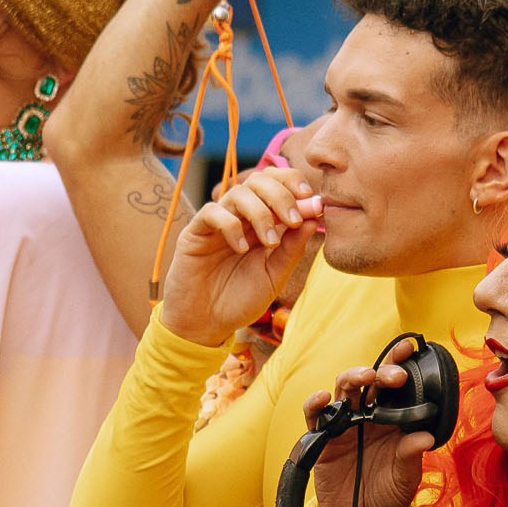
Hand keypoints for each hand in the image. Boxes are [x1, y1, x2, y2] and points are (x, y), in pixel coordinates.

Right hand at [157, 168, 322, 346]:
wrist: (207, 325)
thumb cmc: (241, 301)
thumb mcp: (274, 276)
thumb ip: (292, 249)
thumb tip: (313, 218)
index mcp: (262, 223)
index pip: (277, 185)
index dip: (294, 184)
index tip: (313, 202)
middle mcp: (240, 217)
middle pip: (259, 181)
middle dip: (281, 195)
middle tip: (293, 221)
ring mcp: (217, 223)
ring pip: (238, 192)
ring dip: (260, 213)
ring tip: (269, 242)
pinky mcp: (195, 233)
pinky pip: (212, 213)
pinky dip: (231, 225)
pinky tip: (241, 249)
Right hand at [301, 342, 434, 506]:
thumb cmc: (387, 496)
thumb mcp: (406, 478)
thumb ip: (411, 456)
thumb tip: (424, 437)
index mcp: (391, 420)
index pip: (395, 386)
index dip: (399, 363)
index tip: (411, 348)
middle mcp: (367, 416)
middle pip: (369, 382)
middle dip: (381, 372)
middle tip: (395, 376)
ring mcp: (343, 425)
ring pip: (343, 391)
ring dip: (351, 379)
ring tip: (363, 378)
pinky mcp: (321, 439)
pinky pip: (315, 415)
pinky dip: (316, 404)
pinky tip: (323, 398)